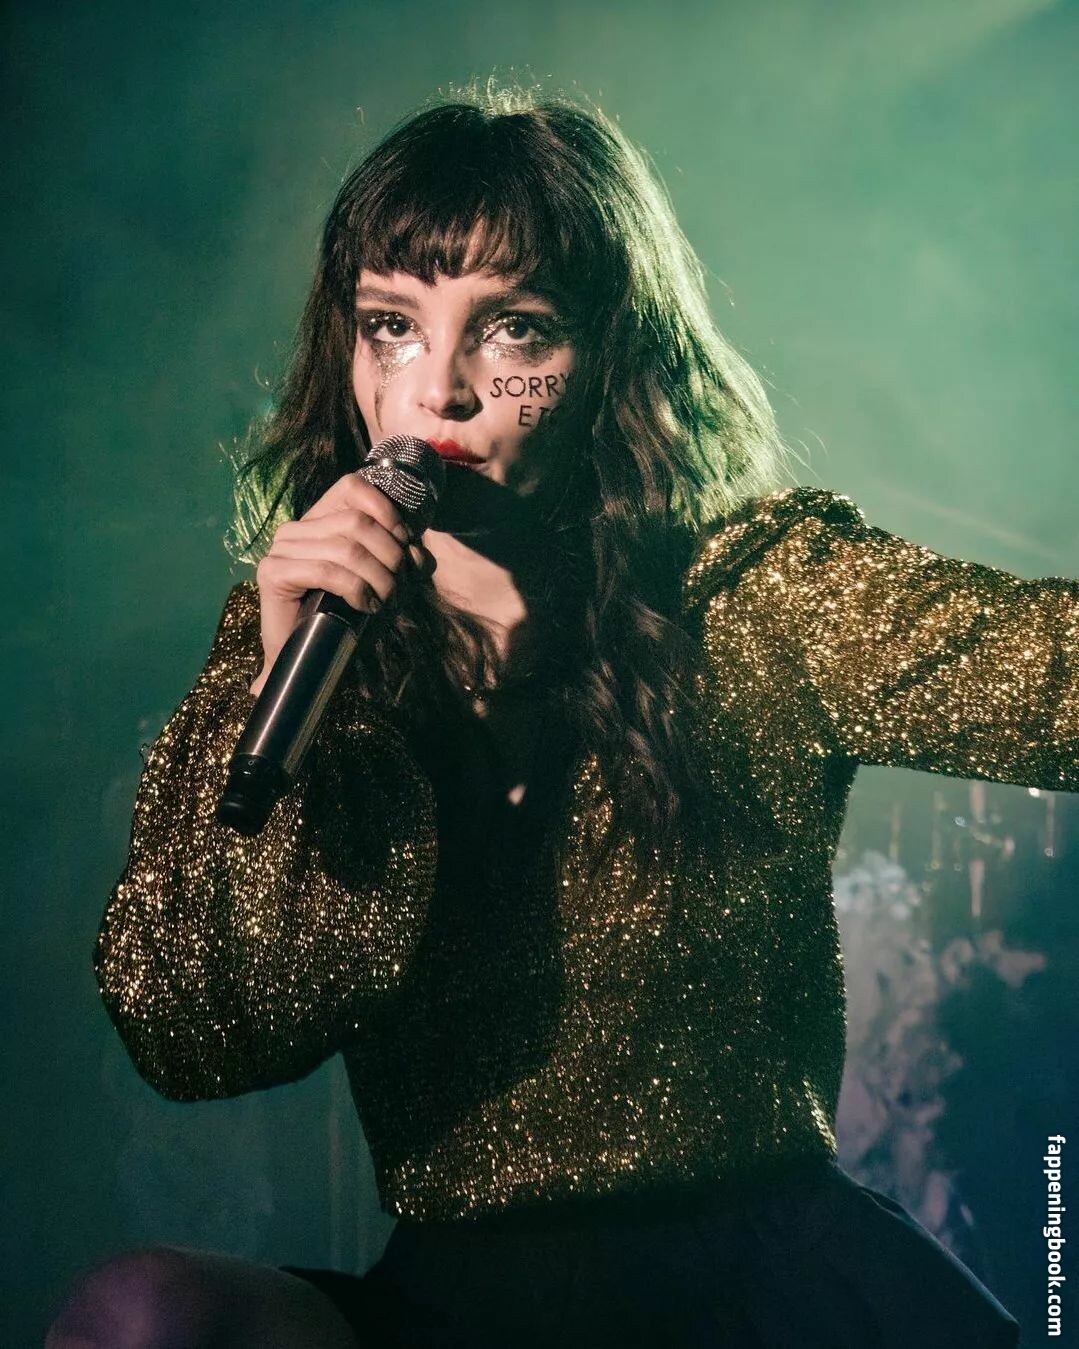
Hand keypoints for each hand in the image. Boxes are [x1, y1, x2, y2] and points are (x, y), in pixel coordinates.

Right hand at [249, 470, 435, 696]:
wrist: (308, 657)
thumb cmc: (345, 617)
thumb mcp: (382, 582)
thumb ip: (402, 561)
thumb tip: (420, 553)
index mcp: (320, 520)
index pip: (353, 487)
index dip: (386, 510)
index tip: (405, 544)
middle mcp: (297, 528)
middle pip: (357, 521)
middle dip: (389, 555)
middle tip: (399, 587)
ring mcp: (281, 549)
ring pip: (346, 548)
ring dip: (377, 577)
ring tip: (385, 600)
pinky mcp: (273, 573)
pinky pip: (326, 571)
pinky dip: (355, 589)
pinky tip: (365, 606)